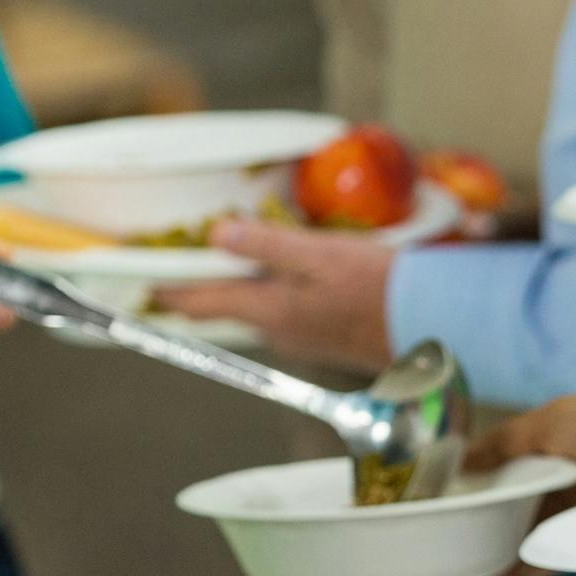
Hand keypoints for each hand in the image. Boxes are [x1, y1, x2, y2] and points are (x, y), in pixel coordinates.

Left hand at [163, 218, 398, 374]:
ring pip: (255, 310)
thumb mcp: (320, 255)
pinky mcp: (324, 339)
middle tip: (178, 266)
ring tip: (229, 259)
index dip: (168, 291)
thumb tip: (218, 236)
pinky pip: (284, 313)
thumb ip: (267, 247)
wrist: (433, 325)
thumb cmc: (379, 287)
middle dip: (200, 288)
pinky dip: (273, 293)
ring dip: (240, 288)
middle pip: (224, 309)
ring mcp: (302, 339)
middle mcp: (278, 332)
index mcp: (269, 310)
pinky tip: (285, 274)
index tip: (142, 281)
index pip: (201, 303)